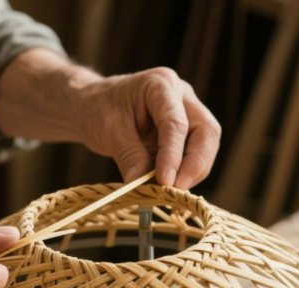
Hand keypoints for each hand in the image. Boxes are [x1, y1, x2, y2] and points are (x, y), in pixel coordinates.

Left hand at [71, 67, 220, 189]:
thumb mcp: (108, 130)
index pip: (176, 123)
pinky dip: (185, 172)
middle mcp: (181, 95)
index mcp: (160, 85)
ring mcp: (186, 113)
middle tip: (178, 189)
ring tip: (171, 191)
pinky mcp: (184, 133)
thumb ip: (128, 155)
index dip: (173, 154)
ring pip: (206, 144)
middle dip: (196, 163)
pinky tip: (170, 187)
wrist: (92, 105)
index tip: (165, 181)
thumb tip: (141, 184)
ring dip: (193, 170)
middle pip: (205, 130)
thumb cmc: (98, 109)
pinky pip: (193, 154)